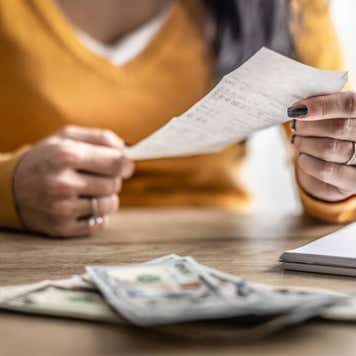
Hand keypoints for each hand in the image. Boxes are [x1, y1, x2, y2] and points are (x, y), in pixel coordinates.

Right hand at [14, 125, 133, 236]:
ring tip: (90, 191)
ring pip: (110, 205)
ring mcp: (62, 209)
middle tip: (96, 176)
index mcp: (67, 156)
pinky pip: (100, 223)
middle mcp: (64, 184)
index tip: (124, 165)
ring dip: (106, 197)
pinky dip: (97, 214)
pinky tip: (83, 205)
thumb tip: (127, 151)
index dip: (126, 164)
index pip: (116, 163)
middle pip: (114, 184)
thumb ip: (100, 138)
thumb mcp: (66, 137)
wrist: (8, 187)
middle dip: (112, 179)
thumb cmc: (45, 158)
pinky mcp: (62, 228)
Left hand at [290, 91, 355, 201]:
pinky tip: (303, 157)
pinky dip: (307, 162)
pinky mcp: (353, 183)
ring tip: (298, 140)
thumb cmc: (335, 133)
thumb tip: (299, 108)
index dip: (322, 106)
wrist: (340, 165)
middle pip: (338, 128)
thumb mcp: (333, 115)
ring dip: (305, 144)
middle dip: (308, 126)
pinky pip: (325, 170)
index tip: (298, 109)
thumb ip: (322, 106)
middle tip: (296, 125)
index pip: (350, 105)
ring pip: (329, 149)